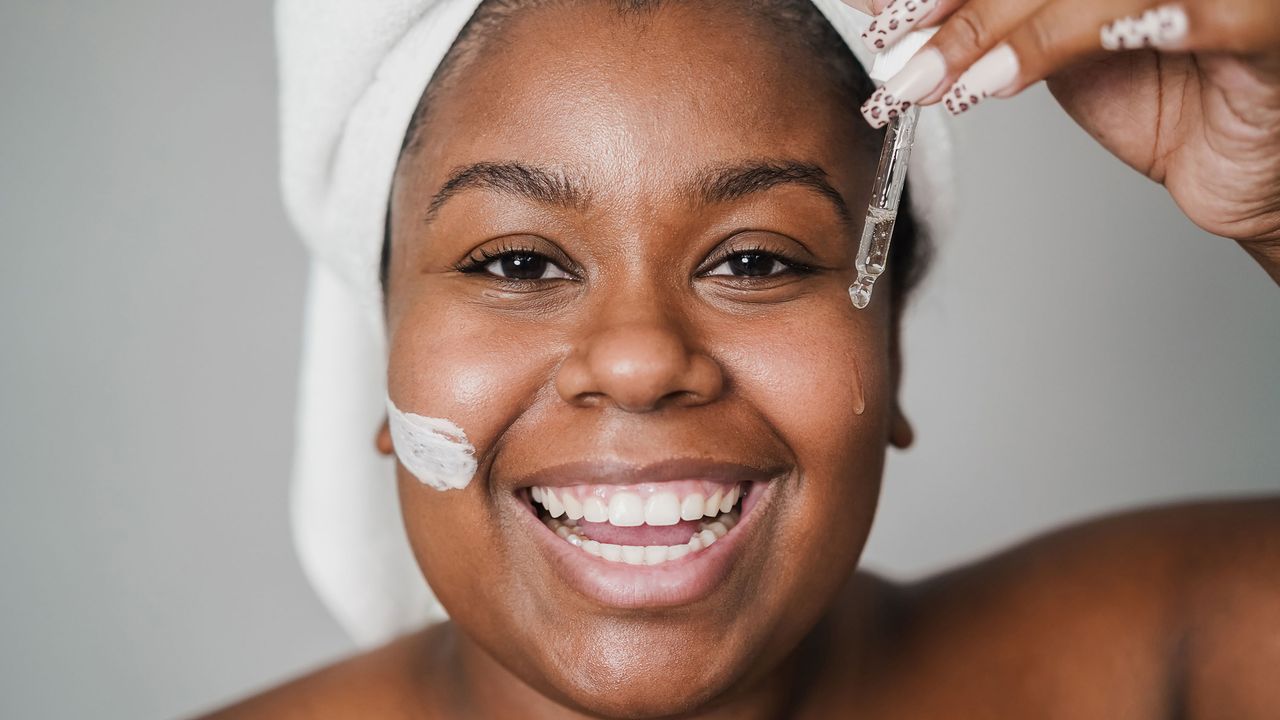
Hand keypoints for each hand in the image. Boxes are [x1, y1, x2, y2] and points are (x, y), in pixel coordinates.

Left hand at [844, 0, 1279, 280]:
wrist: (1247, 170)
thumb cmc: (1165, 95)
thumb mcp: (1054, 44)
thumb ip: (988, 16)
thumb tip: (889, 9)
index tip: (890, 15)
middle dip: (964, 6)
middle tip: (899, 52)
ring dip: (1002, 28)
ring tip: (942, 81)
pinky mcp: (1263, 22)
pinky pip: (1173, 16)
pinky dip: (1073, 40)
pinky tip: (1005, 82)